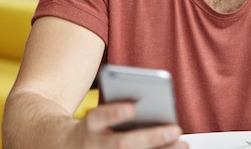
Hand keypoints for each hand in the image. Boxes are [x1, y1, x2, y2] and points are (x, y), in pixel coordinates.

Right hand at [71, 101, 187, 148]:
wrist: (68, 147)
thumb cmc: (96, 127)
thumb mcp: (101, 114)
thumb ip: (120, 108)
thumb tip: (152, 106)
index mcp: (89, 126)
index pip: (97, 118)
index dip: (114, 113)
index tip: (133, 108)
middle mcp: (93, 146)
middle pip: (120, 144)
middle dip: (150, 138)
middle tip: (175, 129)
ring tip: (182, 144)